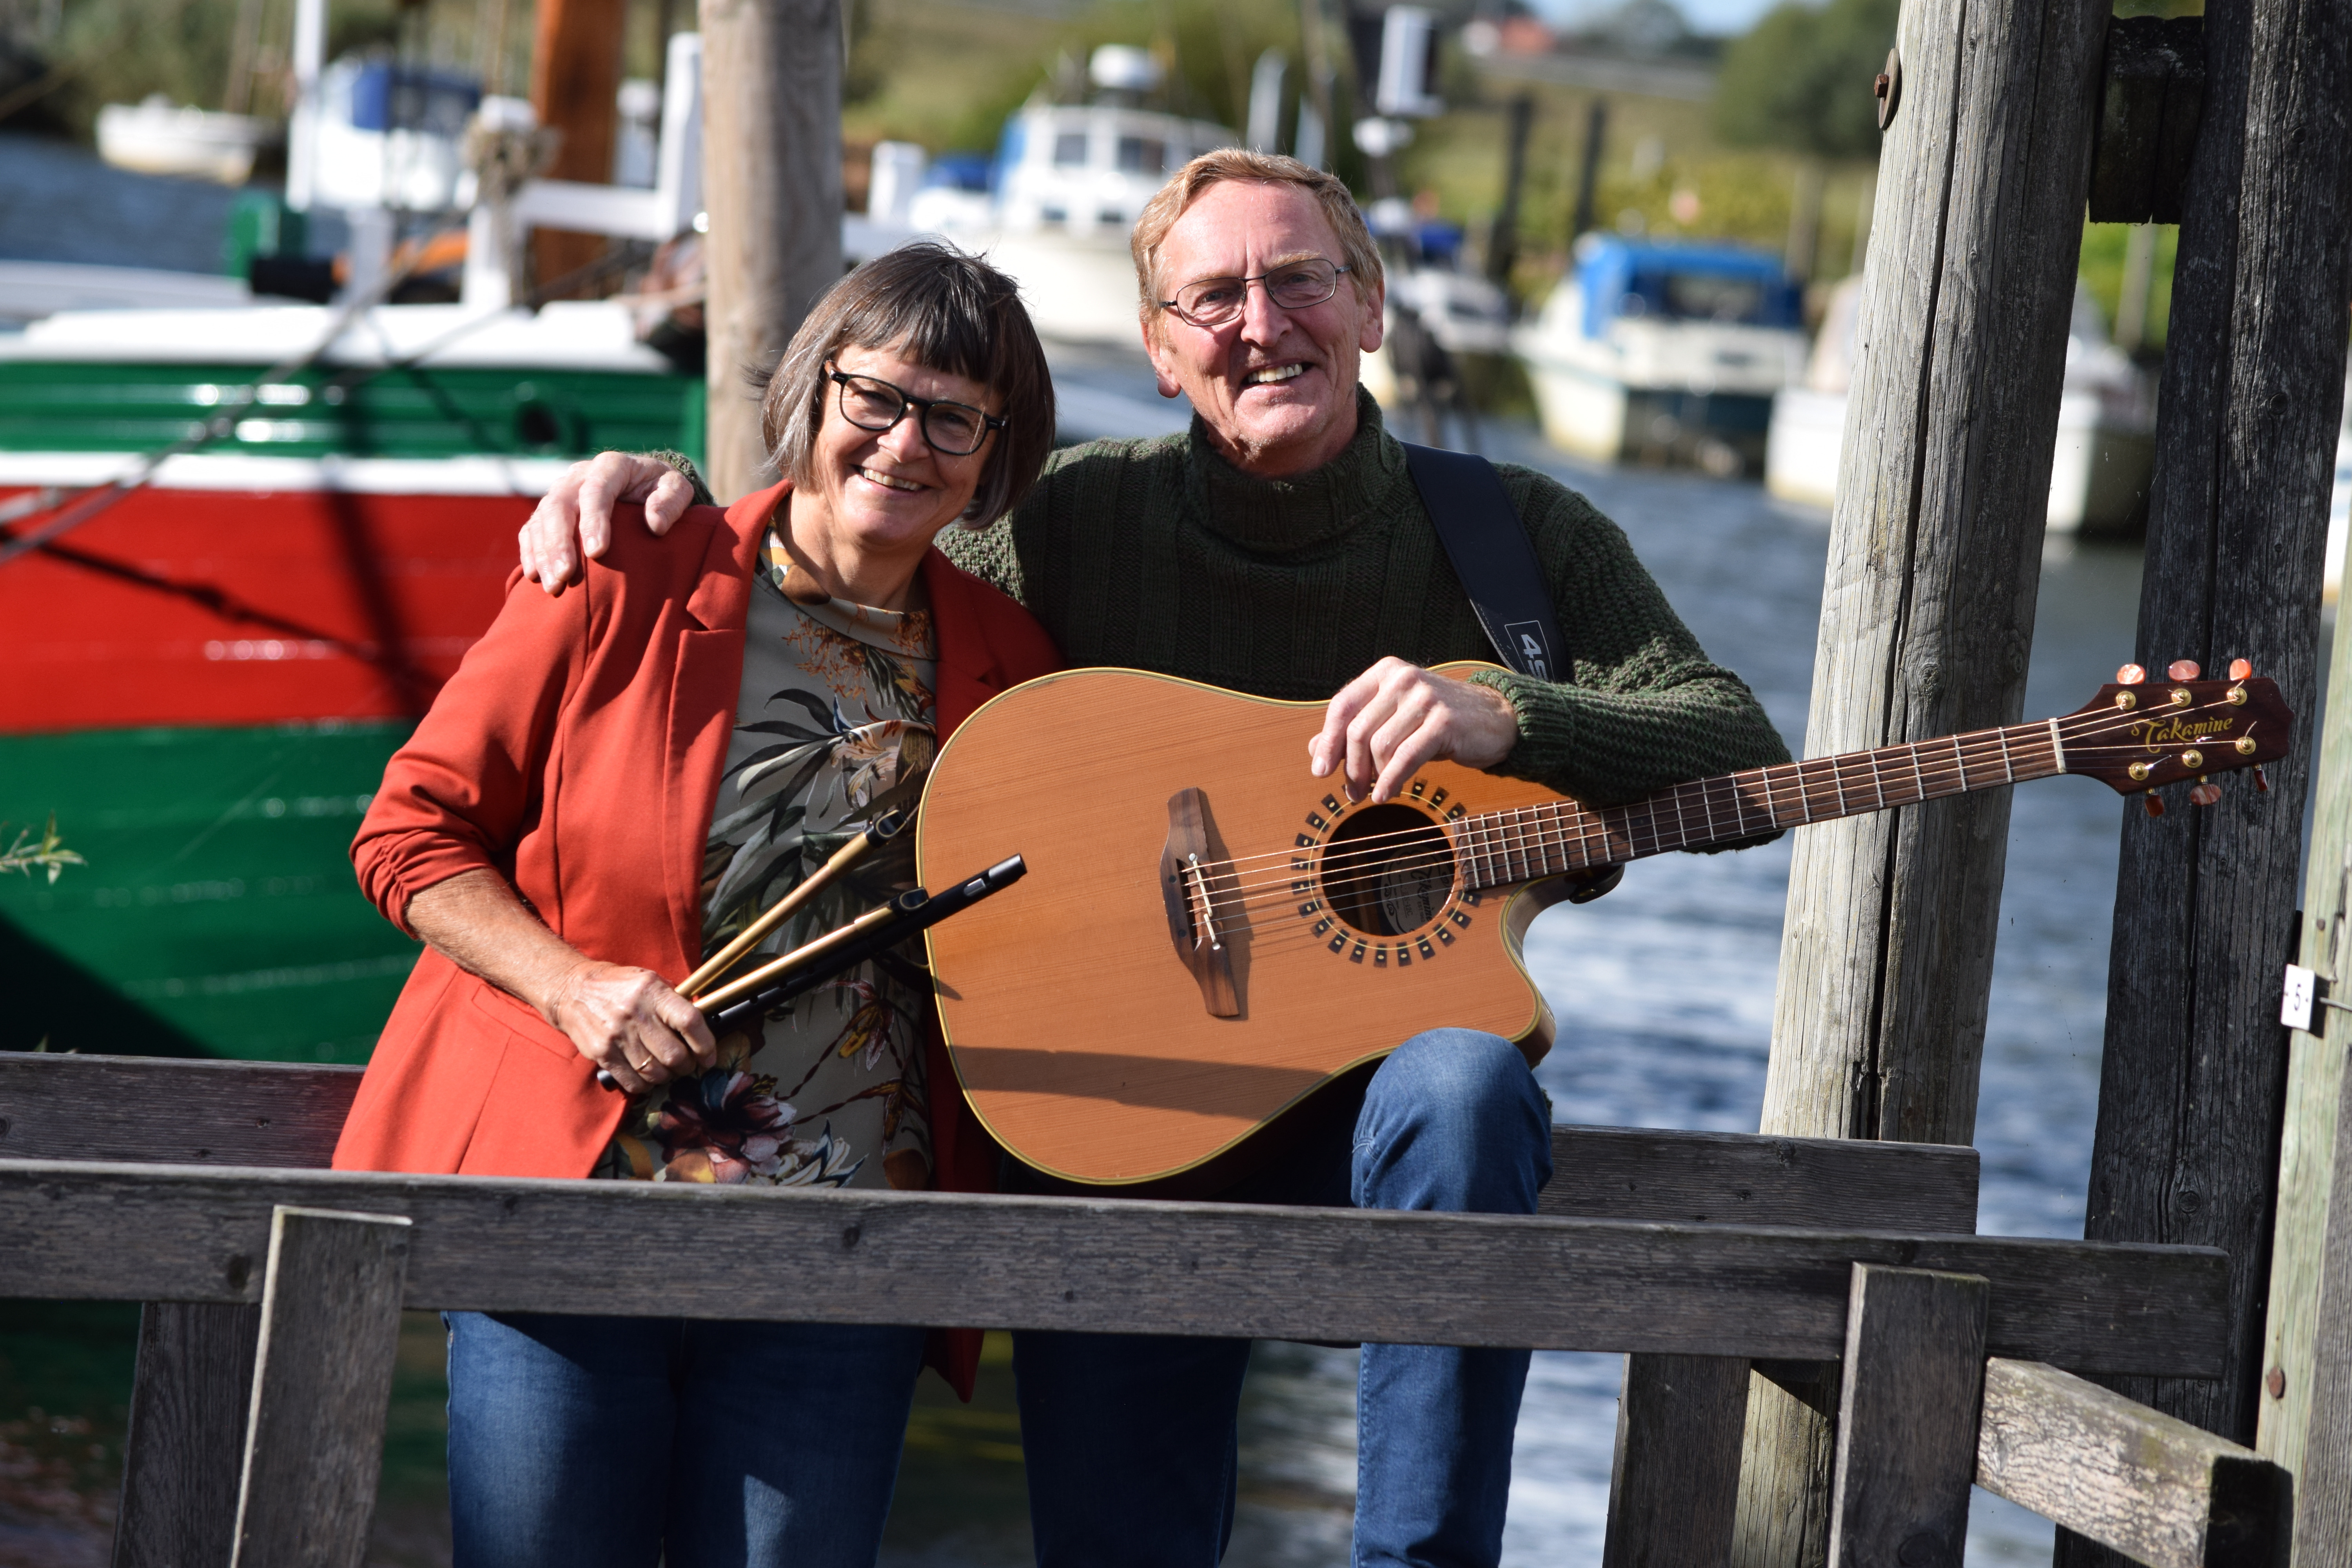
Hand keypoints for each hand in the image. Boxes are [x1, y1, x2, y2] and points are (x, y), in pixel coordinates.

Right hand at [518, 452, 697, 594]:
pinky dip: (531, 551)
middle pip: (559, 504)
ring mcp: (561, 491)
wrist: (643, 485)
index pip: (597, 489)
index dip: (594, 520)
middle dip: (559, 542)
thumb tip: (655, 525)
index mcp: (612, 466)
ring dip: (543, 553)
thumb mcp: (677, 489)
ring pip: (542, 518)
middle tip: (565, 576)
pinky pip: (531, 528)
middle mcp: (579, 475)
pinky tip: (534, 575)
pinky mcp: (549, 510)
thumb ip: (671, 501)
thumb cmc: (662, 491)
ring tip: (553, 585)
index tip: (597, 552)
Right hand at [542, 960, 717, 1094]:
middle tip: (686, 1065)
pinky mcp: (602, 1053)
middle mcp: (636, 1013)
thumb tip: (701, 1028)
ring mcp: (617, 1036)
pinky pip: (633, 1082)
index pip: (690, 1021)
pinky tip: (647, 1077)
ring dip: (667, 1077)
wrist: (572, 991)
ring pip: (656, 1073)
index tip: (708, 1057)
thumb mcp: (650, 981)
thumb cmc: (619, 986)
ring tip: (666, 1070)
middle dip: (686, 1066)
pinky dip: (646, 1085)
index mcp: (653, 991)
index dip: (706, 1044)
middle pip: (674, 1055)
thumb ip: (674, 1001)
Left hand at [1308, 658, 1518, 803]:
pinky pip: (1406, 756)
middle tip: (1352, 793)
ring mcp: (1425, 697)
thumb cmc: (1438, 722)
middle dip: (1350, 768)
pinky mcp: (1444, 721)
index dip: (1328, 740)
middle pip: (1358, 730)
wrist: (1495, 719)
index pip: (1343, 705)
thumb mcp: (1393, 720)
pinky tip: (1385, 795)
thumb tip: (1315, 750)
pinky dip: (1391, 780)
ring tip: (1373, 794)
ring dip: (1372, 777)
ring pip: (1380, 745)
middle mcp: (1403, 678)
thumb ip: (1356, 730)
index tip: (1320, 771)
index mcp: (1385, 672)